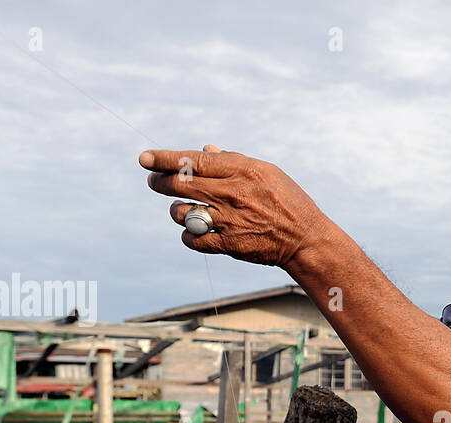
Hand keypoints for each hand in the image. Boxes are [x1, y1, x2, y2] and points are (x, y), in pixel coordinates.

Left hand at [139, 144, 327, 267]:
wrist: (305, 238)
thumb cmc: (287, 200)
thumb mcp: (266, 172)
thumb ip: (233, 160)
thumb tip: (205, 150)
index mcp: (241, 170)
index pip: (192, 160)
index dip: (164, 159)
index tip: (145, 159)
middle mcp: (231, 193)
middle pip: (180, 185)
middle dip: (159, 182)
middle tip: (153, 181)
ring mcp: (229, 220)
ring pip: (182, 213)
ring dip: (177, 210)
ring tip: (183, 209)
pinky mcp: (229, 244)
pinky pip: (193, 239)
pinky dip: (187, 235)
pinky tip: (193, 231)